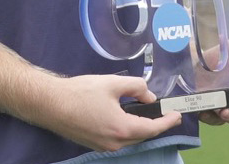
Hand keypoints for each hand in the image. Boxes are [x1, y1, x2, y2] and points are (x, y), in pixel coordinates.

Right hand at [41, 74, 180, 151]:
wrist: (50, 104)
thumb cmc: (80, 93)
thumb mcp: (113, 83)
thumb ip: (136, 87)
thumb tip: (148, 96)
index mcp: (122, 129)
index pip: (152, 128)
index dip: (168, 122)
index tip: (178, 115)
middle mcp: (115, 143)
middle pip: (142, 135)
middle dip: (156, 124)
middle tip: (166, 112)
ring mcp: (103, 146)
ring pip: (130, 138)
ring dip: (141, 127)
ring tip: (148, 112)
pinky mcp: (94, 144)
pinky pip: (118, 139)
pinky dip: (128, 130)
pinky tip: (127, 116)